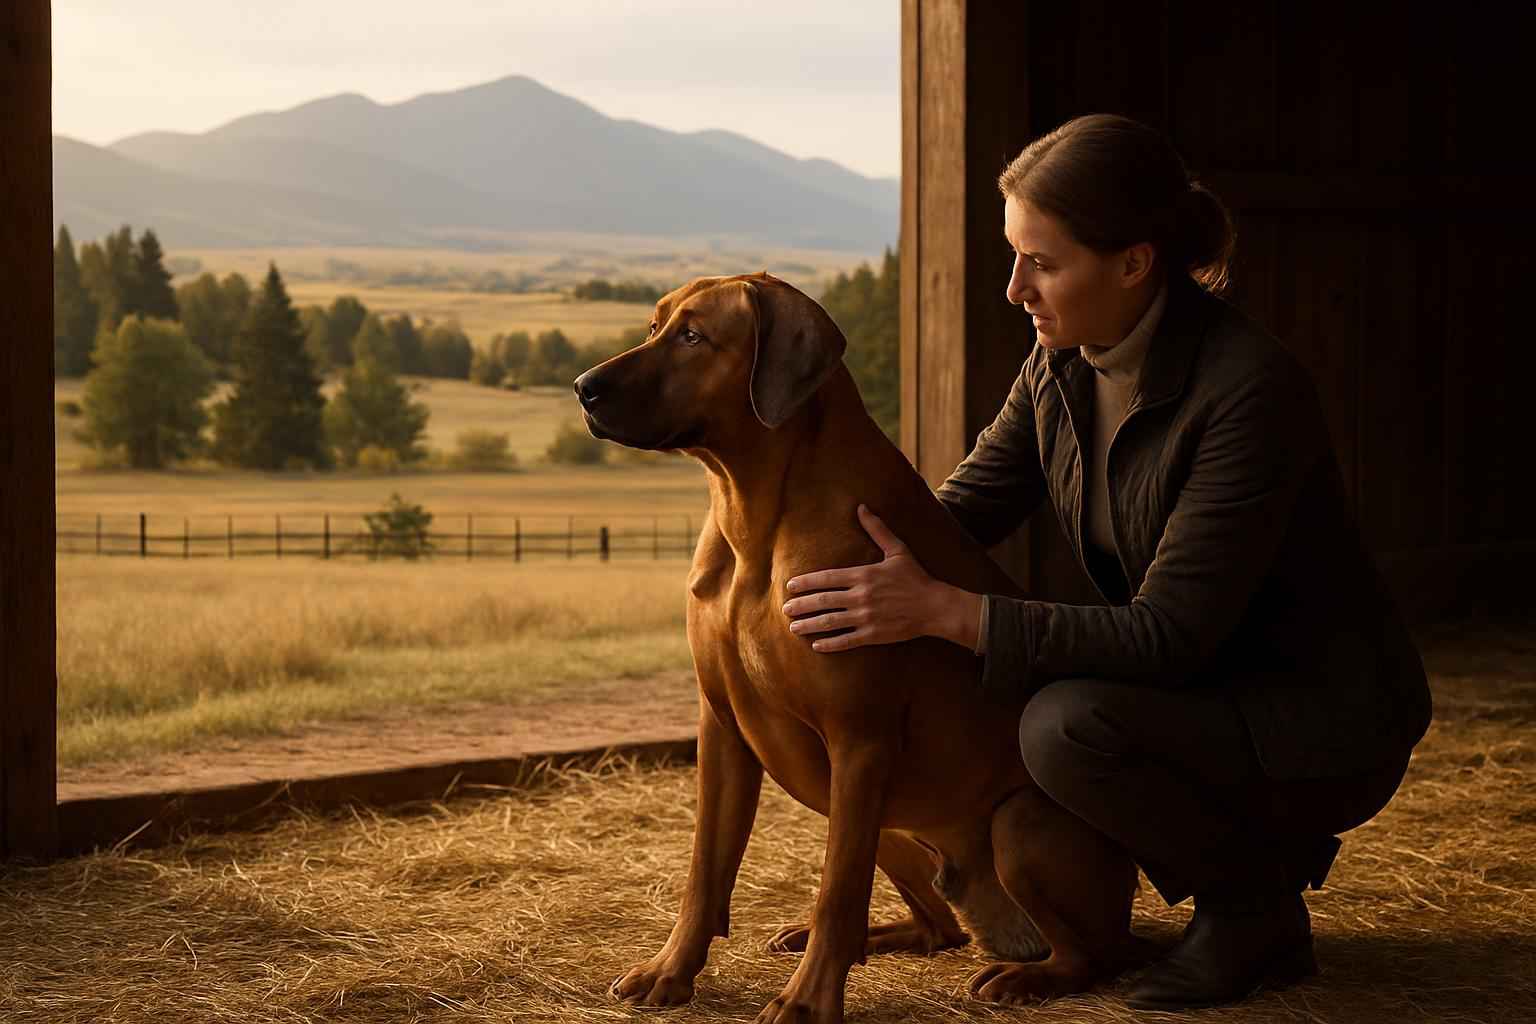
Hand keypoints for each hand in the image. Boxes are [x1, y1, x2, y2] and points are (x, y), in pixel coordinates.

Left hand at [782, 504, 973, 652]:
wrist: (935, 606)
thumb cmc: (915, 577)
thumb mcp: (897, 550)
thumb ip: (877, 529)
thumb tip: (861, 507)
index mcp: (863, 575)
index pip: (827, 578)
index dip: (806, 583)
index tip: (790, 586)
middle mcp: (861, 596)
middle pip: (823, 601)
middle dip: (801, 605)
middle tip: (785, 609)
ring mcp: (866, 617)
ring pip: (830, 622)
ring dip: (809, 625)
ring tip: (793, 627)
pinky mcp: (873, 635)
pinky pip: (847, 640)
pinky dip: (830, 644)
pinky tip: (816, 646)